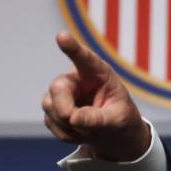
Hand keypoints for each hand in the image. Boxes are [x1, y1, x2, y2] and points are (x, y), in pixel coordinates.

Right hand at [40, 31, 150, 161]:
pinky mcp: (53, 108)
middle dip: (63, 109)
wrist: (113, 132)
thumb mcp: (118, 120)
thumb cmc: (120, 118)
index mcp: (97, 73)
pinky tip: (80, 133)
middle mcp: (76, 78)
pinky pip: (51, 122)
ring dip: (68, 126)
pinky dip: (66, 134)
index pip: (84, 58)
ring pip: (50, 106)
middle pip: (58, 87)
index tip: (62, 37)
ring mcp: (62, 93)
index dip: (73, 47)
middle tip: (74, 122)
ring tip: (90, 131)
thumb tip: (73, 119)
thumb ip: (99, 118)